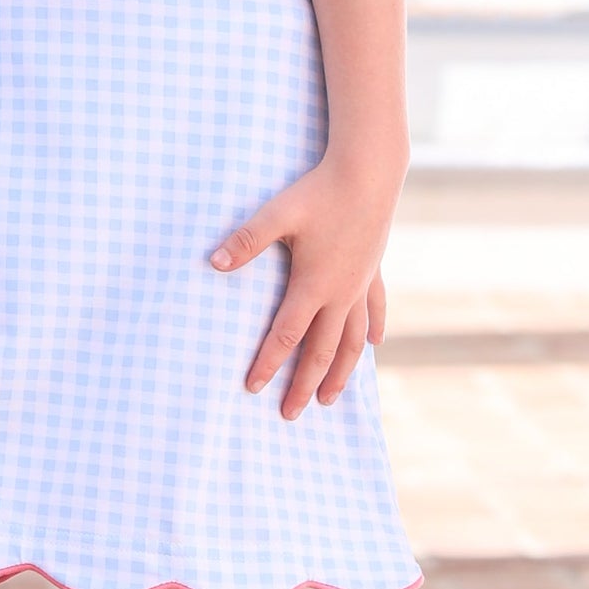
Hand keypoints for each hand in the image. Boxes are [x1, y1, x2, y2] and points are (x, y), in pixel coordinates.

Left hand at [209, 159, 394, 417]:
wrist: (369, 173)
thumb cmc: (319, 191)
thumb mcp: (277, 213)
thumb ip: (246, 240)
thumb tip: (214, 262)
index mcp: (313, 284)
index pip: (286, 335)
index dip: (268, 363)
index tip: (252, 389)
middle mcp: (340, 293)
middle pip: (321, 351)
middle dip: (304, 385)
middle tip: (290, 414)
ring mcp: (360, 284)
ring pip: (352, 342)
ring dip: (340, 372)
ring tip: (330, 398)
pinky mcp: (373, 271)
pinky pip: (374, 310)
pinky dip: (372, 331)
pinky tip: (372, 345)